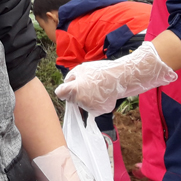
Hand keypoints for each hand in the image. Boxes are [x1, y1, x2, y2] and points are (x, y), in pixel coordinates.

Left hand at [55, 42, 176, 114]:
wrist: (120, 78)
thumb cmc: (99, 71)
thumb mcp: (81, 68)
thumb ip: (70, 77)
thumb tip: (66, 84)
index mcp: (74, 89)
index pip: (60, 93)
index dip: (63, 89)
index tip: (67, 88)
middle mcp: (80, 101)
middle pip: (71, 99)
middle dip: (75, 94)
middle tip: (87, 85)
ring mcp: (89, 108)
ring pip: (82, 104)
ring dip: (85, 99)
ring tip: (96, 89)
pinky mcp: (98, 112)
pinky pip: (92, 108)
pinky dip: (94, 103)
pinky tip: (101, 95)